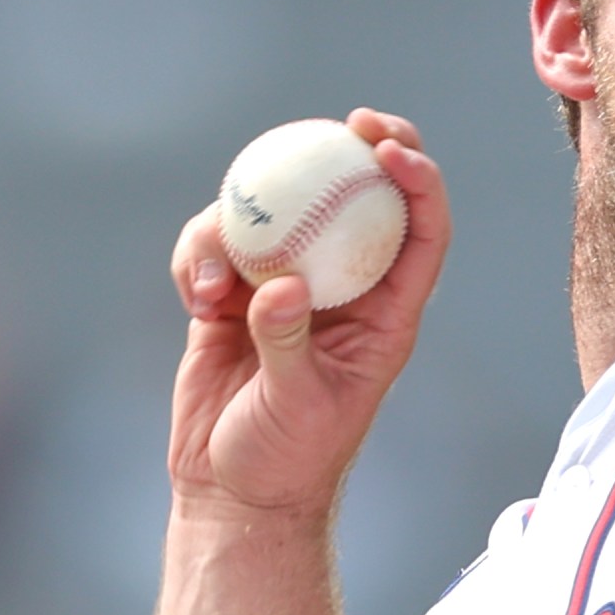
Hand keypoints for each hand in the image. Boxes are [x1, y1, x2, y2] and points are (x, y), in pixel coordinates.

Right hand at [166, 108, 450, 520]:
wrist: (232, 492)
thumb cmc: (286, 461)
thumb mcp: (297, 408)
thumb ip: (288, 345)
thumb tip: (282, 286)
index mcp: (387, 315)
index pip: (421, 234)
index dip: (419, 181)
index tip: (389, 147)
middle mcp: (343, 291)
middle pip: (361, 199)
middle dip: (361, 149)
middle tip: (346, 122)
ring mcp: (285, 287)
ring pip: (277, 214)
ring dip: (242, 224)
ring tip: (214, 285)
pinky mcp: (232, 296)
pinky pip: (218, 245)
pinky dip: (201, 257)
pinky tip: (193, 295)